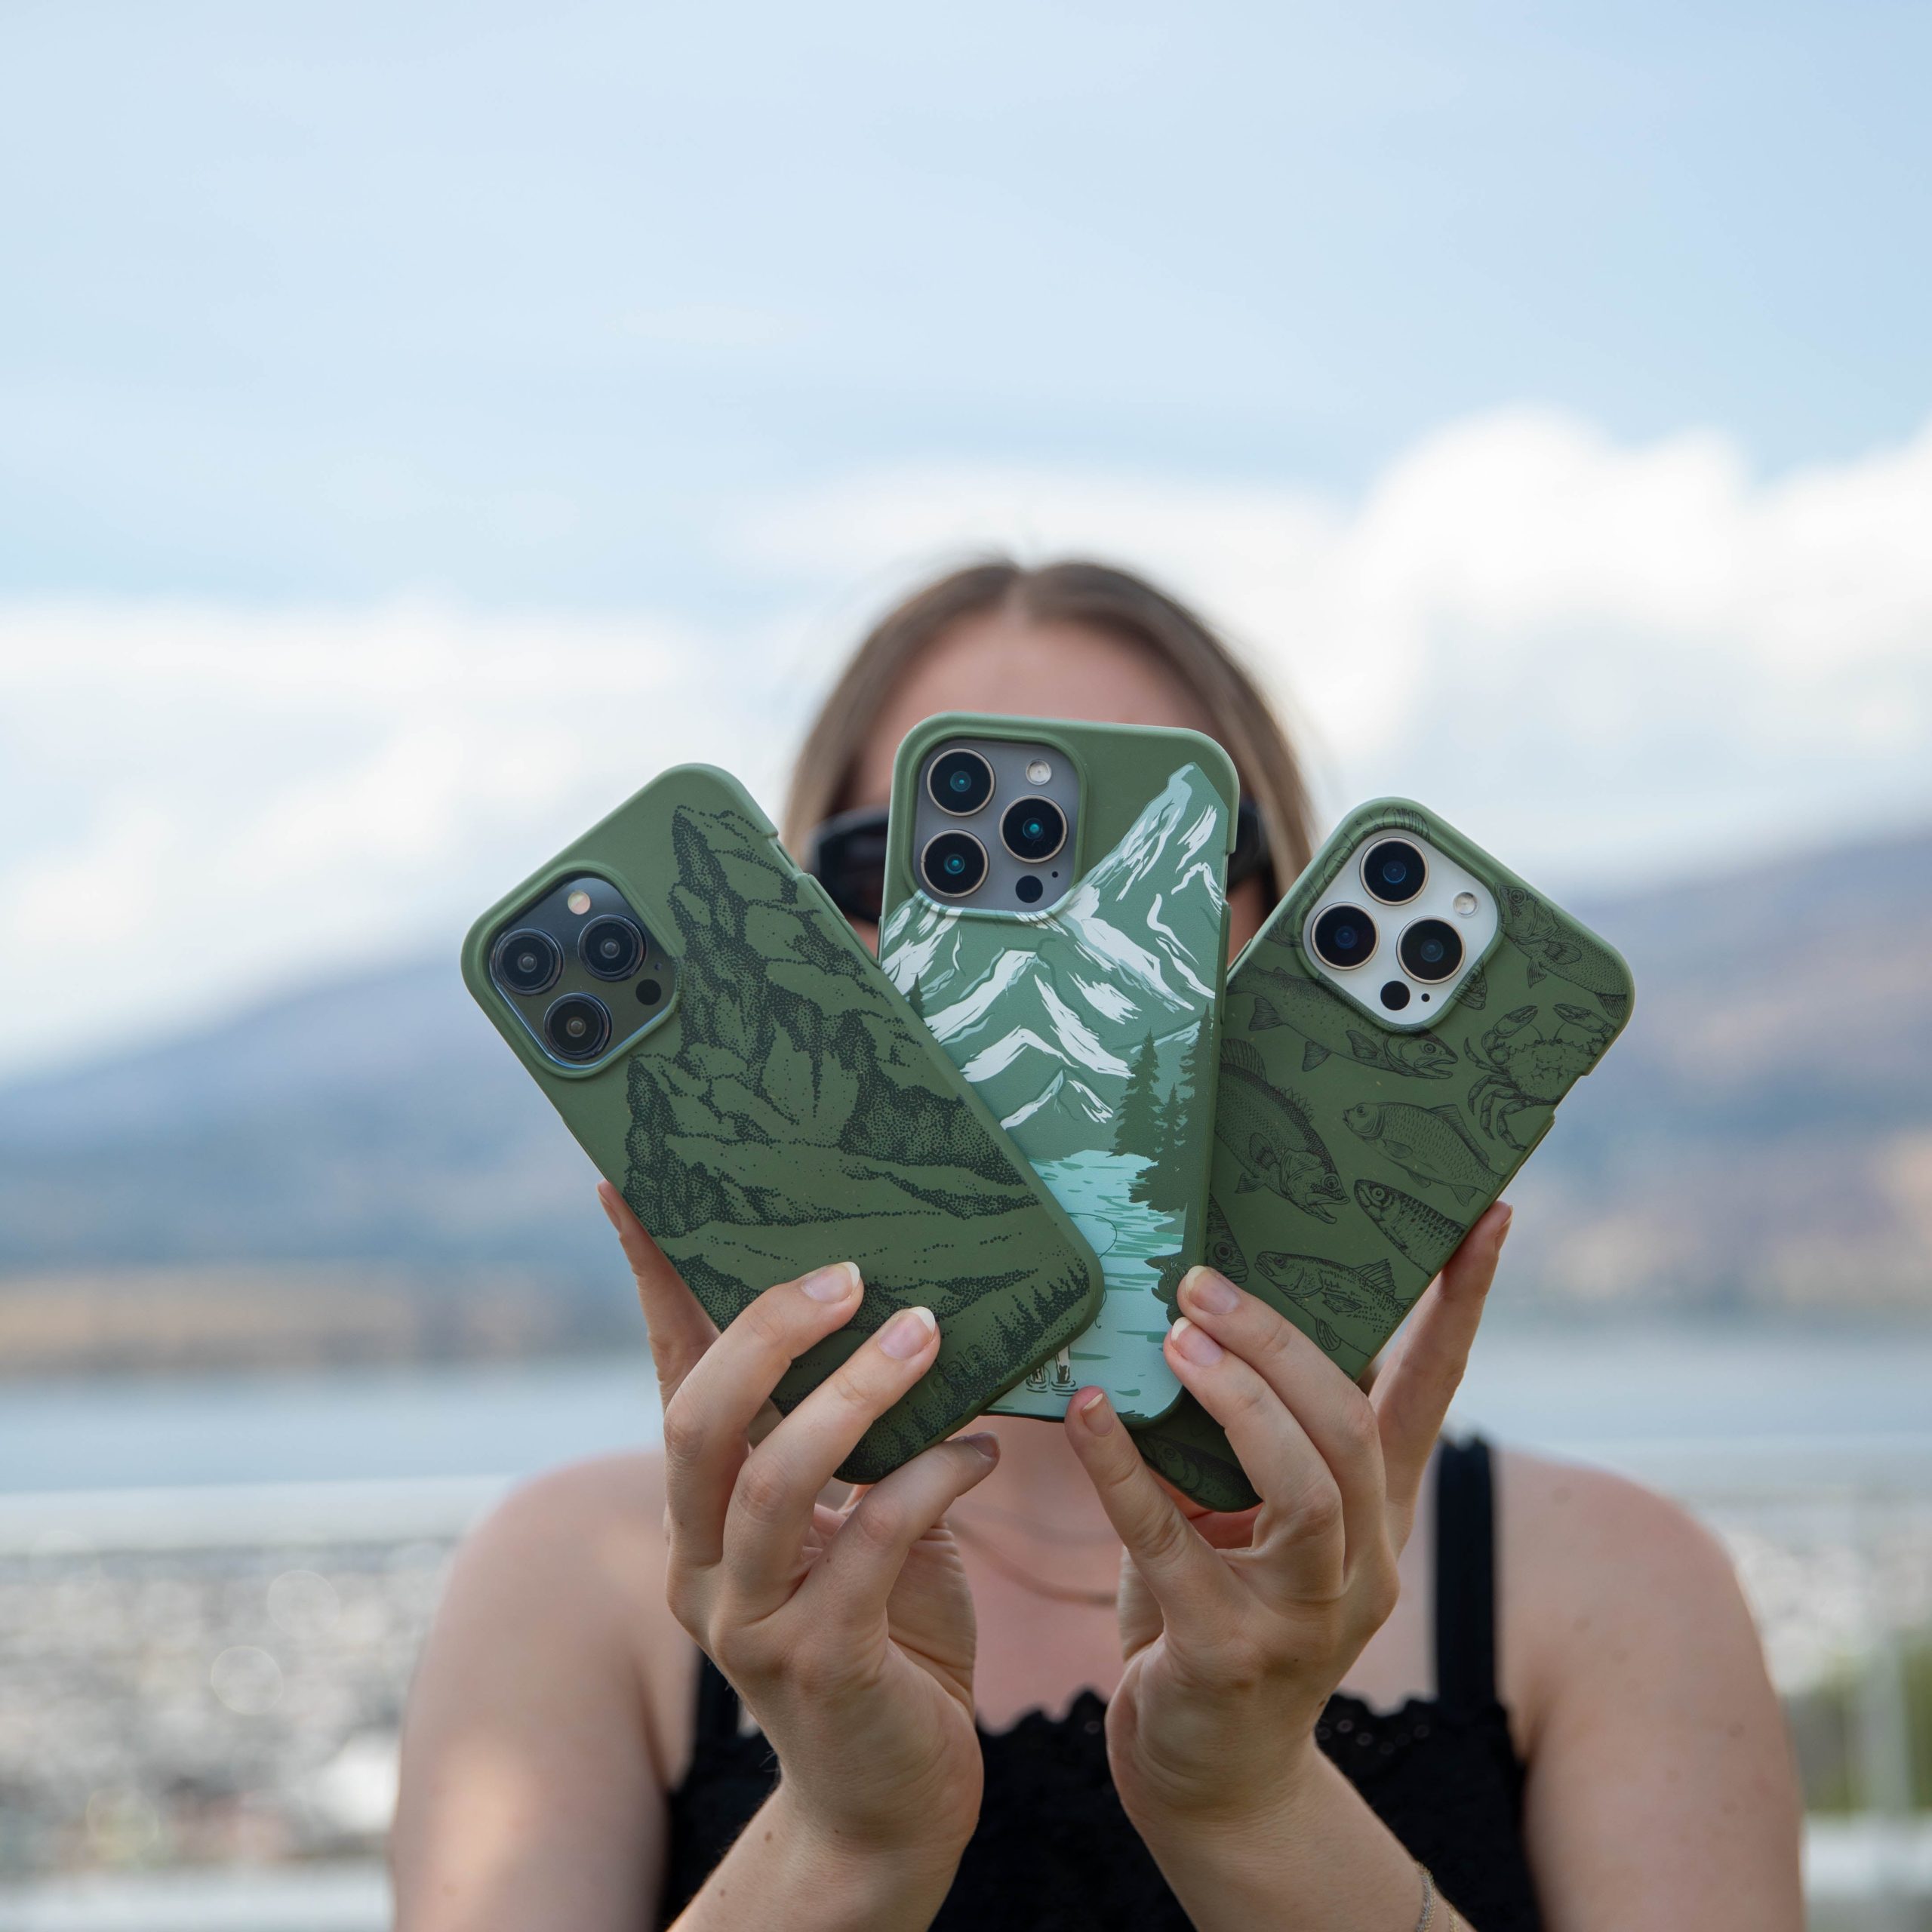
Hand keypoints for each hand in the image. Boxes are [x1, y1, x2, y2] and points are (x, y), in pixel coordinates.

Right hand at [599, 1184, 996, 1872]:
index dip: (653, 1283)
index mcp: (702, 1515)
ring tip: (926, 1332)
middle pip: (699, 1422)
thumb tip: (896, 1310)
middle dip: (767, 1334)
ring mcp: (751, 1620)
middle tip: (848, 1274)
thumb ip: (854, 1442)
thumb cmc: (886, 1635)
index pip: (668, 1376)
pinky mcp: (821, 1665)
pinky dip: (930, 1482)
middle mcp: (702, 1562)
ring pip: (774, 1481)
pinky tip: (984, 1449)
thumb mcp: (857, 1522)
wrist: (891, 1801)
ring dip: (855, 1397)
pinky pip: (872, 1547)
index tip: (633, 1187)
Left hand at [1064, 1204, 1510, 1842]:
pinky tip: (1087, 1411)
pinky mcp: (1227, 1654)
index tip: (1484, 1217)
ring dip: (1237, 1400)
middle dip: (1284, 1345)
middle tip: (1202, 1282)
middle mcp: (1362, 1564)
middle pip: (1354, 1430)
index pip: (1430, 1394)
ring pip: (1302, 1491)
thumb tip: (1205, 1314)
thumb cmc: (1218, 1614)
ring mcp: (1304, 1618)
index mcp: (1376, 1516)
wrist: (1208, 1777)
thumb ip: (1244, 1439)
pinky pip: (1170, 1546)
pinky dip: (1122, 1470)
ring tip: (1174, 1336)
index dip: (1460, 1307)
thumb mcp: (1246, 1521)